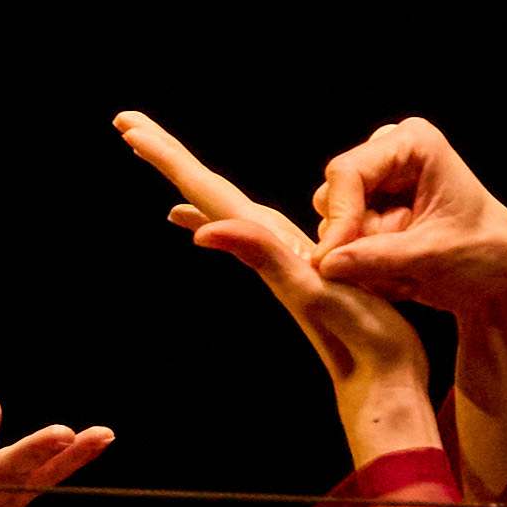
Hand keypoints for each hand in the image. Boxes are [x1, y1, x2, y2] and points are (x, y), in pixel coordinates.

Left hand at [116, 110, 437, 419]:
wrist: (381, 383)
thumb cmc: (357, 339)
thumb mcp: (308, 289)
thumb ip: (261, 255)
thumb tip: (201, 234)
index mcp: (263, 242)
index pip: (204, 190)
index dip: (168, 157)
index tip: (127, 126)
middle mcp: (263, 247)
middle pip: (203, 191)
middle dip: (167, 156)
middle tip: (126, 123)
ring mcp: (278, 258)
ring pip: (222, 207)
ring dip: (191, 180)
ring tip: (164, 158)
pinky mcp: (298, 269)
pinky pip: (249, 229)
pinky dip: (223, 215)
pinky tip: (211, 220)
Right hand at [303, 115, 506, 355]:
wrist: (500, 279)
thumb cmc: (483, 254)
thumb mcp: (432, 255)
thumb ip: (377, 257)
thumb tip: (324, 263)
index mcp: (413, 143)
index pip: (348, 172)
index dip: (339, 217)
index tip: (333, 261)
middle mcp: (389, 155)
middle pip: (334, 196)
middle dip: (356, 240)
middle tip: (397, 269)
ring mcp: (377, 185)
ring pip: (332, 224)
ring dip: (361, 258)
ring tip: (406, 274)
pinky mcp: (370, 214)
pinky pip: (340, 243)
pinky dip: (363, 266)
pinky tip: (400, 276)